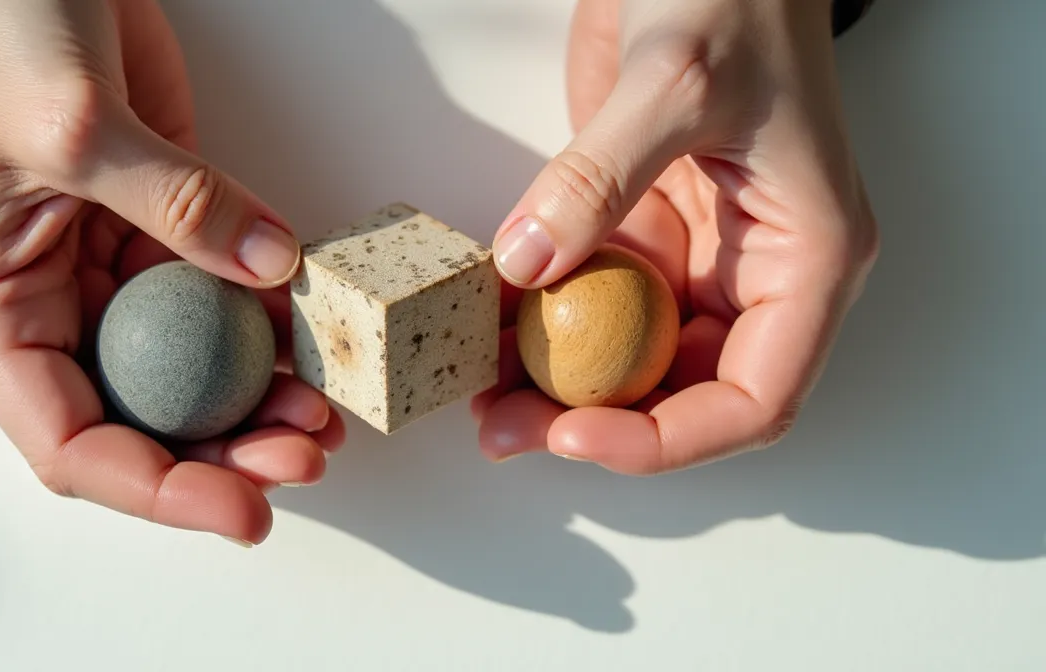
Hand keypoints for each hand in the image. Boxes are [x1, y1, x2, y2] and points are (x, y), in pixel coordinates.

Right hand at [0, 0, 343, 544]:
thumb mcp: (75, 127)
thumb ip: (178, 206)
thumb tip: (272, 271)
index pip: (72, 443)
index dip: (161, 490)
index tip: (245, 511)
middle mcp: (42, 312)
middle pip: (138, 424)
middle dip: (224, 457)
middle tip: (306, 455)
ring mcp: (102, 278)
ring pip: (186, 377)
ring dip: (254, 405)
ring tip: (324, 415)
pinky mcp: (155, 237)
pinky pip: (217, 307)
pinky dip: (265, 335)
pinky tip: (313, 345)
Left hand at [474, 0, 878, 472]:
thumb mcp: (674, 82)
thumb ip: (597, 178)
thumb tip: (528, 265)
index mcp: (807, 258)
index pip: (755, 399)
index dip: (669, 440)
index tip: (579, 434)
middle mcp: (756, 270)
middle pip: (682, 391)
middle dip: (593, 422)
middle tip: (504, 428)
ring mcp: (696, 251)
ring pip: (627, 352)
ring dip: (553, 380)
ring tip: (478, 390)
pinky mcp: (642, 223)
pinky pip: (589, 294)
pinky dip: (536, 318)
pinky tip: (483, 322)